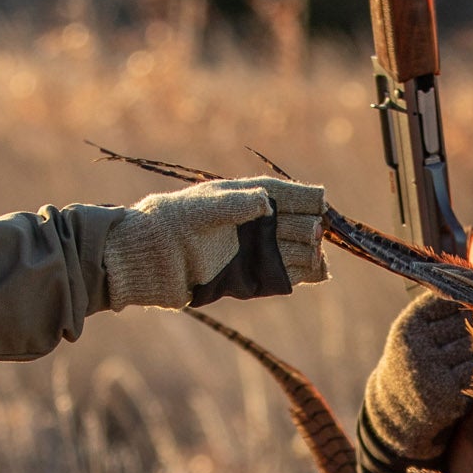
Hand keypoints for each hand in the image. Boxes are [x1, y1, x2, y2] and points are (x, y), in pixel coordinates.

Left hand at [102, 174, 326, 310]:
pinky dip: (302, 274)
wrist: (152, 258)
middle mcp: (257, 223)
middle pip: (296, 224)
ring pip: (295, 251)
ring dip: (310, 253)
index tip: (320, 202)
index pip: (286, 194)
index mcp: (248, 197)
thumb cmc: (175, 222)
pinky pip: (283, 275)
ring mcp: (256, 251)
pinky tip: (318, 272)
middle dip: (308, 228)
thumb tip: (267, 203)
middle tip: (313, 233)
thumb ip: (235, 205)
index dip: (305, 198)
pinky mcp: (251, 277)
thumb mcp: (205, 208)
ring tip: (319, 257)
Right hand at [363, 285, 472, 462]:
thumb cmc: (414, 358)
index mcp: (409, 325)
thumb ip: (440, 307)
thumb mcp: (415, 330)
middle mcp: (417, 346)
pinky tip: (460, 374)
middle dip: (466, 331)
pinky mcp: (449, 390)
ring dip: (472, 351)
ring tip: (454, 361)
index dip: (457, 308)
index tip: (452, 318)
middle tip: (452, 345)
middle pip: (465, 323)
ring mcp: (433, 369)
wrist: (397, 407)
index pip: (449, 301)